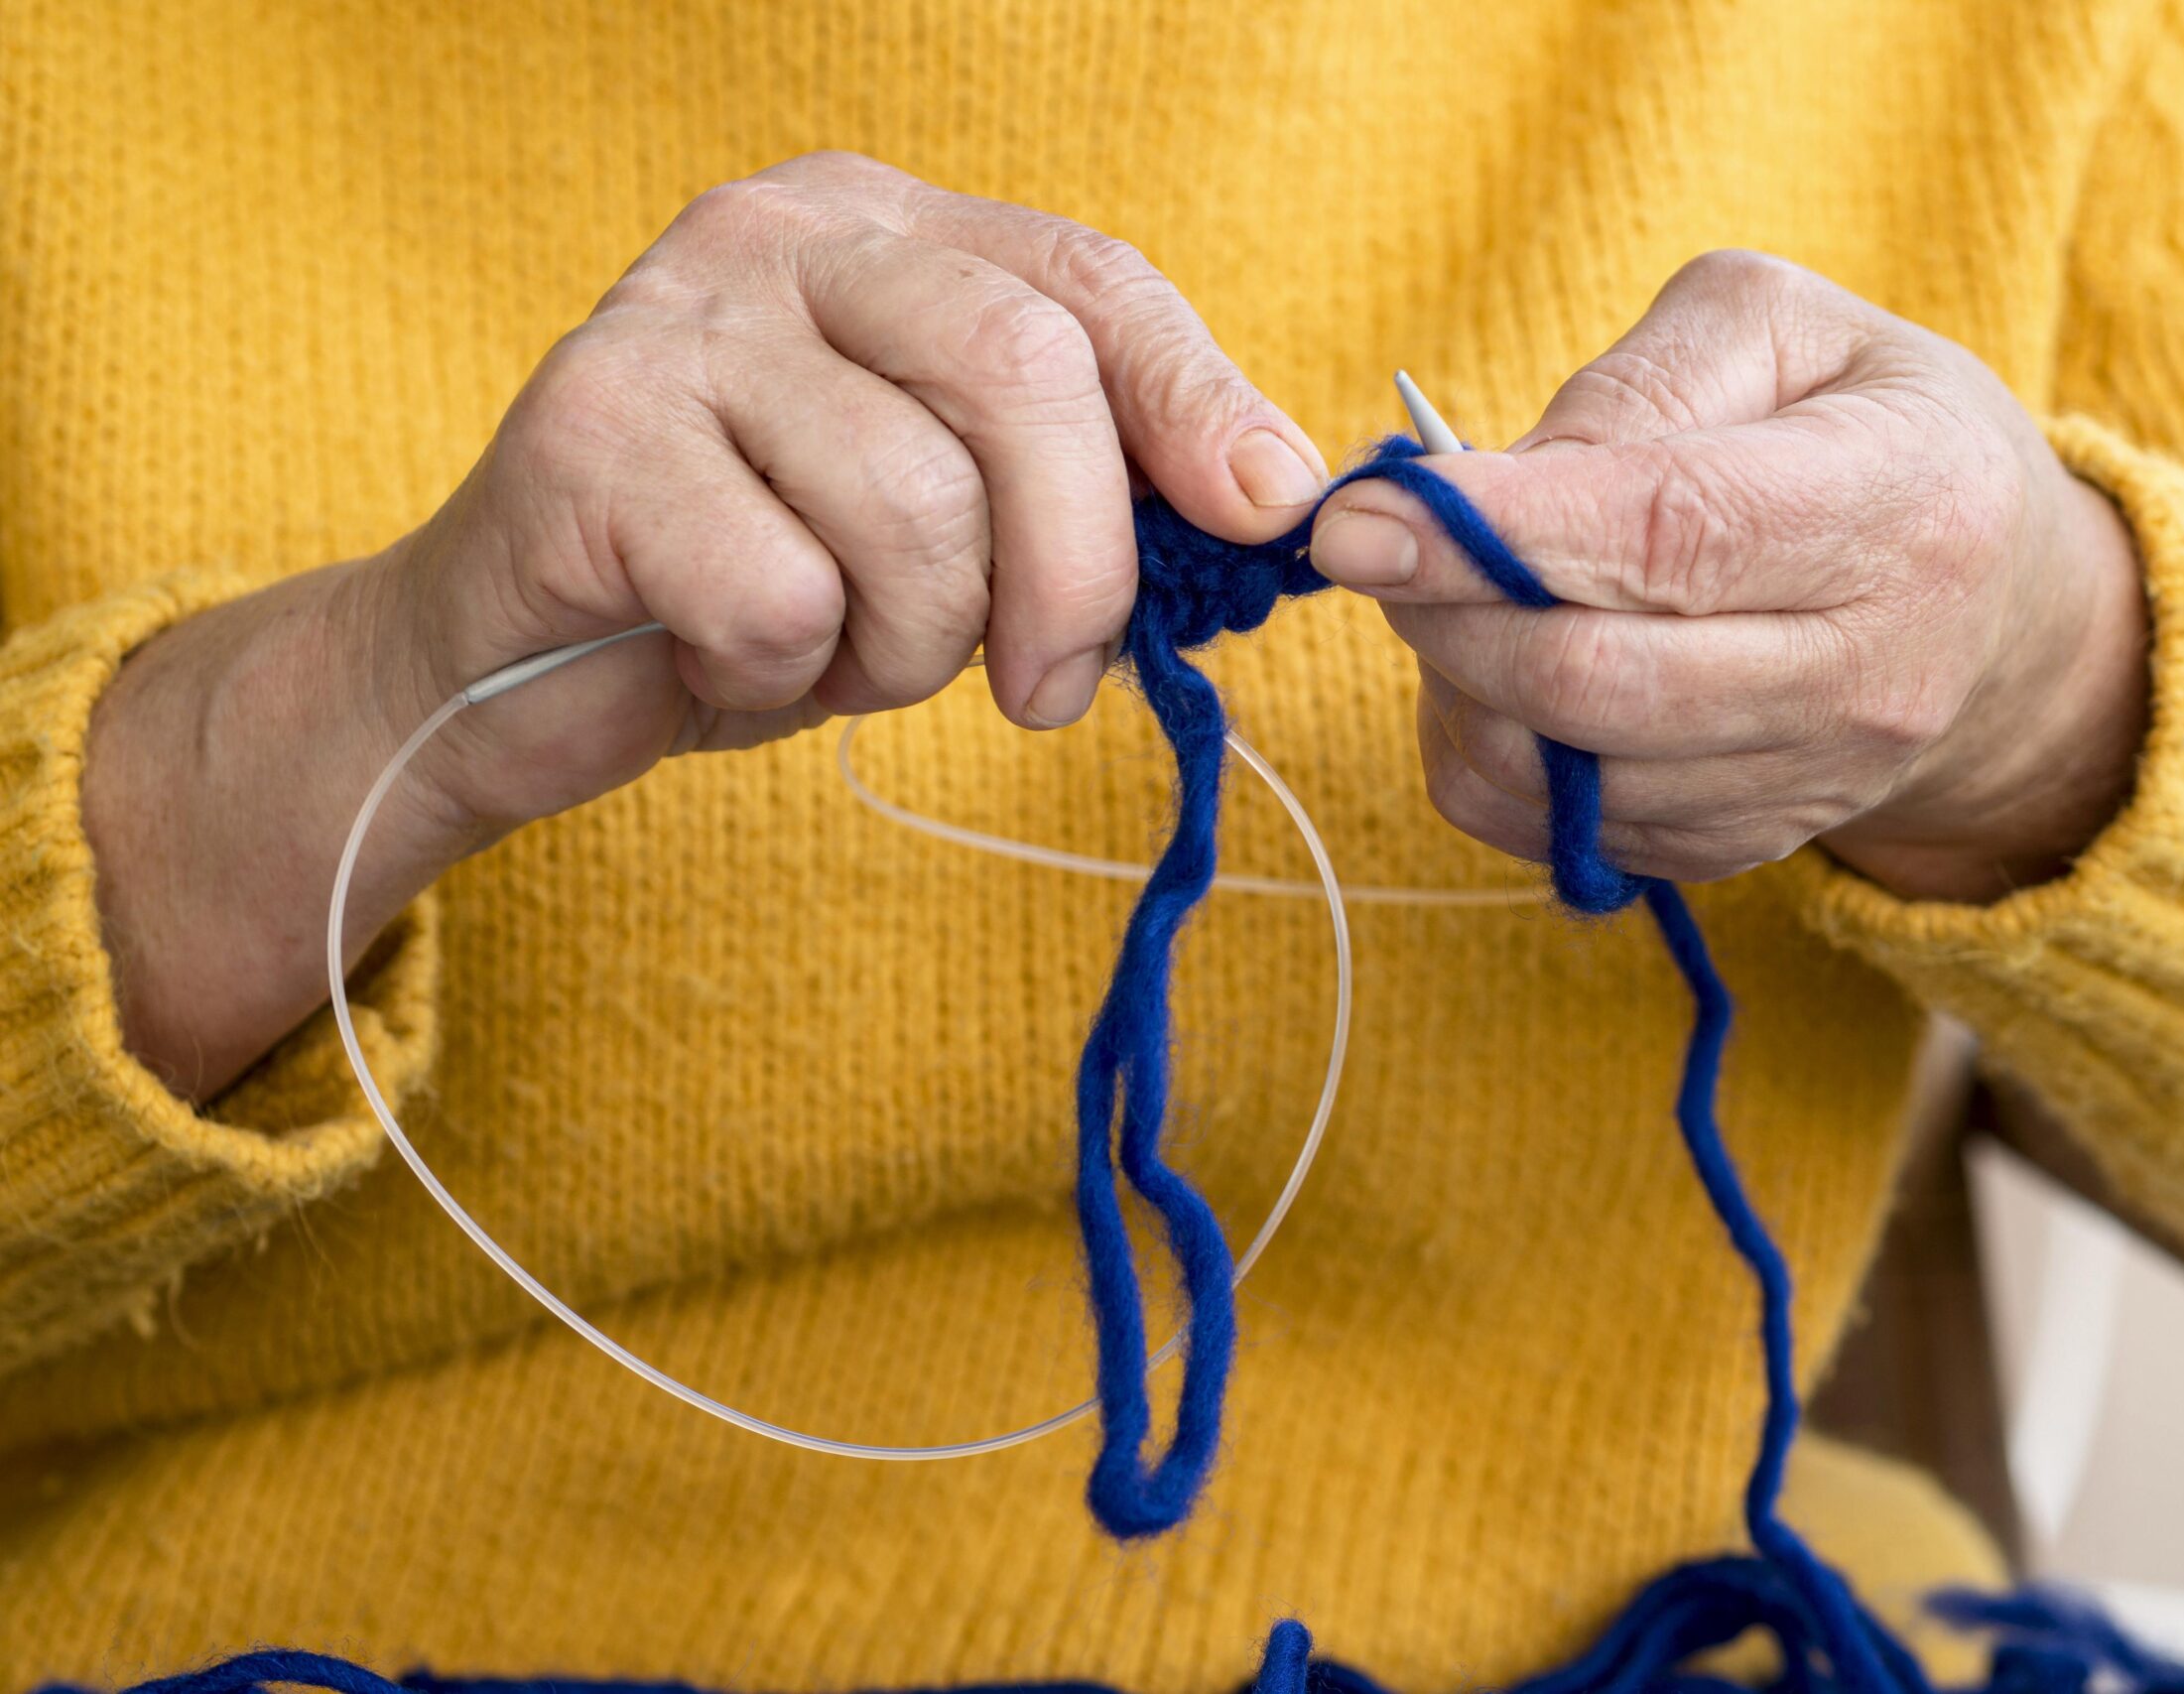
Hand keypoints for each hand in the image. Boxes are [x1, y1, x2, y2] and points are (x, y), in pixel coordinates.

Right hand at [84, 153, 1322, 1097]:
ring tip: (834, 653)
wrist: (502, 666)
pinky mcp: (588, 439)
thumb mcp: (941, 520)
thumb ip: (1069, 482)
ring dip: (911, 644)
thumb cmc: (752, 587)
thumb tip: (1267, 497)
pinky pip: (784, 595)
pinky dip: (783, 676)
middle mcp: (777, 235)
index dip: (1196, 397)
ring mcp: (675, 323)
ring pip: (913, 505)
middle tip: (1046, 689)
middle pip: (1021, 370)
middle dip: (1076, 563)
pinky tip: (721, 656)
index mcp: (882, 229)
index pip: (1086, 280)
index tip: (1267, 508)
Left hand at [1308, 250, 2147, 902]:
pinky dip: (1490, 755)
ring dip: (1457, 686)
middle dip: (1443, 614)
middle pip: (1592, 683)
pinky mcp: (1739, 853)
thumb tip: (1487, 485)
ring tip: (1458, 596)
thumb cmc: (1868, 432)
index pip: (1667, 537)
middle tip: (1379, 543)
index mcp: (1898, 507)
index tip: (1355, 519)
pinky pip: (1556, 833)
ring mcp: (1806, 784)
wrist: (2002, 616)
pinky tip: (1503, 675)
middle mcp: (1867, 675)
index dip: (1490, 536)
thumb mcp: (1784, 329)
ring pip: (1556, 776)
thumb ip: (1637, 382)